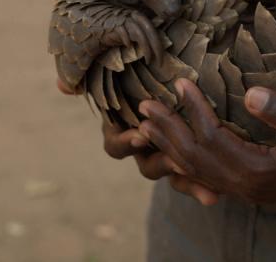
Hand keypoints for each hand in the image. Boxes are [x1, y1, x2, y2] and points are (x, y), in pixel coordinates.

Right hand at [57, 77, 218, 204]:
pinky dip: (202, 188)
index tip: (141, 133)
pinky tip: (215, 196)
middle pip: (147, 165)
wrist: (171, 86)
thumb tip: (60, 84)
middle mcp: (142, 149)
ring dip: (187, 182)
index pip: (115, 145)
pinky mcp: (186, 161)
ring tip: (204, 187)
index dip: (126, 141)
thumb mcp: (116, 78)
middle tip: (177, 160)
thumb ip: (90, 82)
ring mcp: (164, 156)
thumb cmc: (136, 80)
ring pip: (172, 175)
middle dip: (162, 163)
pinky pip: (192, 178)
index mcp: (122, 132)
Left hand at [138, 79, 275, 204]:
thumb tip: (249, 94)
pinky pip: (211, 180)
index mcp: (265, 171)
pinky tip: (175, 155)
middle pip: (197, 160)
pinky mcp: (257, 187)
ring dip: (172, 149)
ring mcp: (253, 191)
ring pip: (200, 173)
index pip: (215, 140)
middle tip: (144, 107)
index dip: (194, 111)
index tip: (179, 83)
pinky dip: (188, 166)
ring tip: (147, 128)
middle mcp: (252, 187)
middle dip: (169, 133)